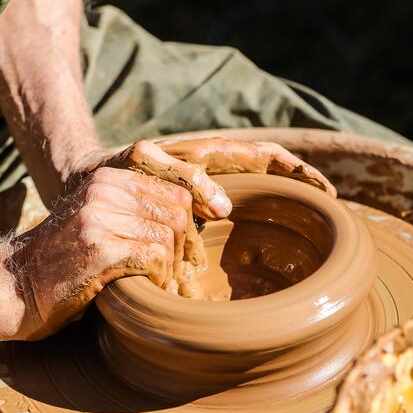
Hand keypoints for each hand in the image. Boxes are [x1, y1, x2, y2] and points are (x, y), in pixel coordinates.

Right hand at [8, 167, 198, 339]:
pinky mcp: (99, 249)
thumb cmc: (64, 262)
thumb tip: (199, 217)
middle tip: (179, 275)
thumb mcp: (97, 221)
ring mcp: (99, 217)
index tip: (188, 252)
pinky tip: (147, 291)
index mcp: (106, 177)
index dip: (191, 222)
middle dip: (186, 248)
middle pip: (177, 212)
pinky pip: (155, 258)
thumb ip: (135, 211)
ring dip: (171, 268)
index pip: (175, 189)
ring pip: (168, 236)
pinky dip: (160, 280)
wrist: (12, 285)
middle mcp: (102, 189)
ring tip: (160, 285)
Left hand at [77, 138, 335, 214]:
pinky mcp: (192, 213)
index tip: (325, 192)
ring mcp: (206, 194)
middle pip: (270, 177)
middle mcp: (214, 173)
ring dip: (282, 211)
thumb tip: (224, 207)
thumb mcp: (145, 165)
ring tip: (308, 234)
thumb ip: (184, 178)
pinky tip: (261, 256)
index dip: (298, 172)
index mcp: (209, 156)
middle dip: (301, 191)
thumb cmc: (113, 170)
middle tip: (329, 216)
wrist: (83, 180)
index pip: (266, 157)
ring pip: (254, 199)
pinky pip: (230, 219)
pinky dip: (251, 230)